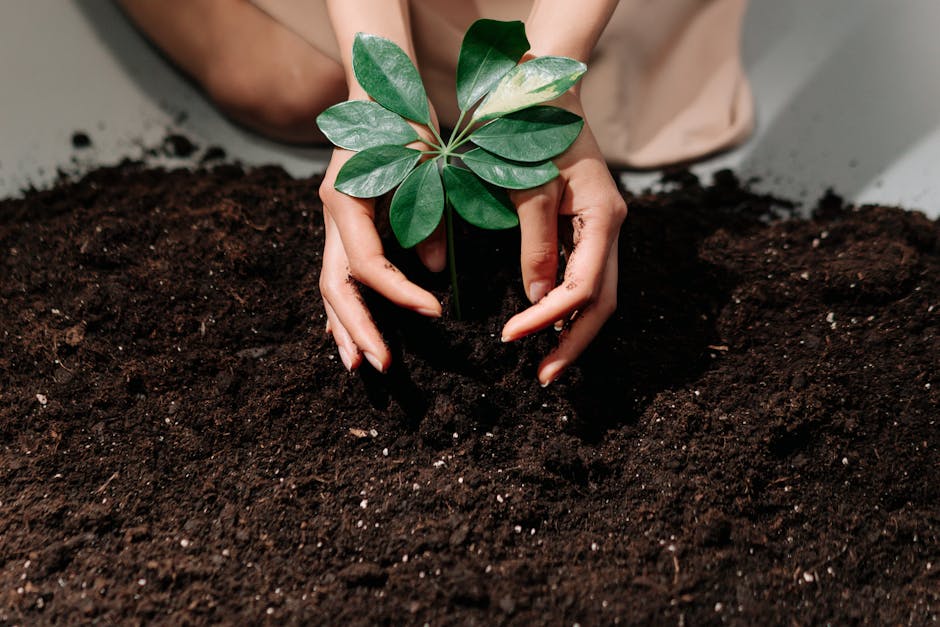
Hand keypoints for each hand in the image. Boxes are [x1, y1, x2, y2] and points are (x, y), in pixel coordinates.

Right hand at [318, 99, 445, 372]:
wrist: (378, 94)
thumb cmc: (405, 123)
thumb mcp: (424, 167)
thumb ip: (429, 217)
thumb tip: (435, 270)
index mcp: (345, 201)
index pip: (368, 265)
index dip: (400, 294)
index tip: (436, 312)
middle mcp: (331, 216)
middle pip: (336, 286)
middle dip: (359, 329)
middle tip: (382, 365)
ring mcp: (332, 223)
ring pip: (330, 286)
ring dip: (344, 327)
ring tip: (359, 365)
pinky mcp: (342, 227)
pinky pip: (339, 275)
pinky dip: (346, 307)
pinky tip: (352, 334)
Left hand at [501, 95, 626, 385]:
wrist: (545, 92)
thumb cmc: (534, 130)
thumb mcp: (530, 185)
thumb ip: (535, 242)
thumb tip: (536, 299)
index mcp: (604, 216)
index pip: (583, 287)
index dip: (548, 318)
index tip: (510, 336)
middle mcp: (611, 228)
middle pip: (602, 302)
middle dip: (573, 342)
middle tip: (543, 377)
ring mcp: (603, 229)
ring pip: (598, 294)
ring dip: (572, 330)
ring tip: (545, 361)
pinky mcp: (588, 228)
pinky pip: (585, 277)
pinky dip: (566, 306)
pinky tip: (546, 324)